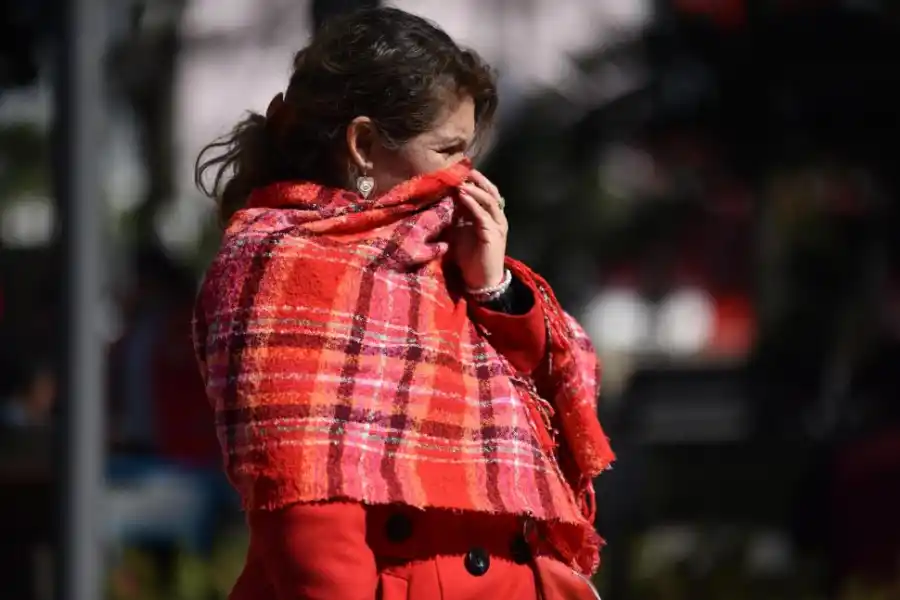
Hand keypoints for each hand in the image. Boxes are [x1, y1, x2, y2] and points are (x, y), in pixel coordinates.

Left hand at [450, 170, 507, 289]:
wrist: (481, 281)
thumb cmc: (471, 259)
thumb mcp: (461, 233)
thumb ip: (457, 217)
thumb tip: (445, 200)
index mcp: (491, 217)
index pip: (486, 192)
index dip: (475, 181)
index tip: (460, 171)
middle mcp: (498, 218)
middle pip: (491, 192)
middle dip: (478, 180)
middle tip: (463, 170)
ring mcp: (497, 226)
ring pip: (489, 200)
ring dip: (474, 189)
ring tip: (461, 182)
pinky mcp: (493, 235)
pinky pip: (483, 215)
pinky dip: (473, 204)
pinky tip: (462, 196)